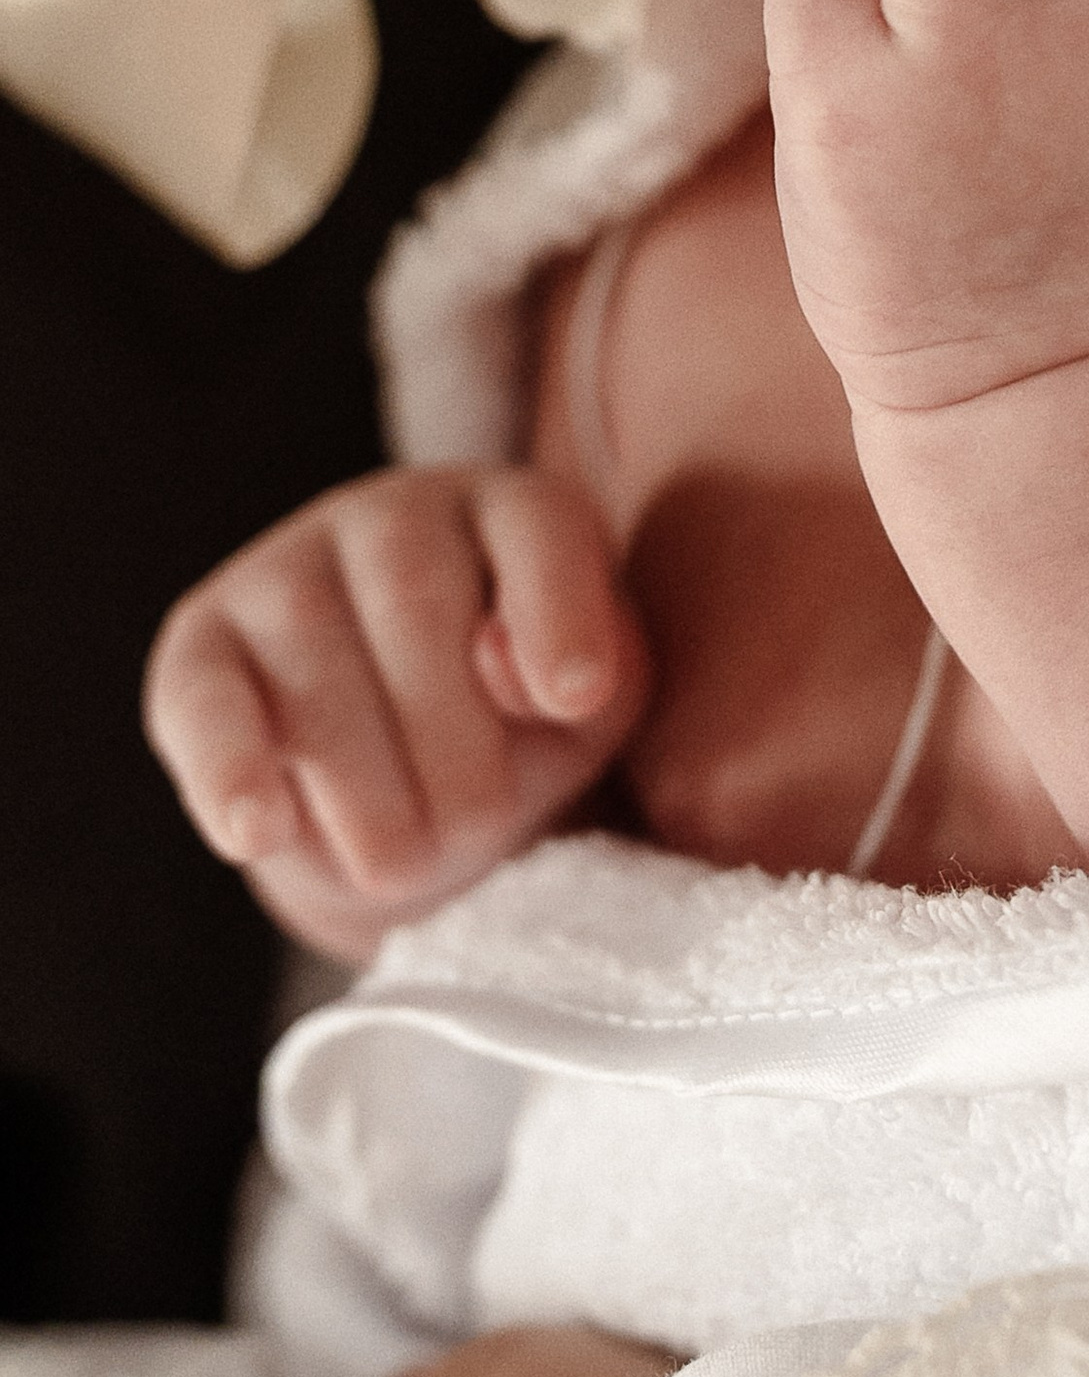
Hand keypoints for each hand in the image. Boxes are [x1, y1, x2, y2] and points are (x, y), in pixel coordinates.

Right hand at [143, 467, 649, 963]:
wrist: (408, 795)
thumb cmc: (522, 732)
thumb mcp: (595, 710)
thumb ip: (601, 670)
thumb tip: (506, 657)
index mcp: (511, 511)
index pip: (539, 528)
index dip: (559, 611)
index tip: (577, 700)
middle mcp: (395, 516)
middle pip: (418, 607)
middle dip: (455, 748)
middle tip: (472, 830)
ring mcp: (285, 570)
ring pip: (316, 664)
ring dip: (367, 793)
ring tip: (400, 864)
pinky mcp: (200, 648)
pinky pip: (204, 703)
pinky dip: (230, 770)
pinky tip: (259, 831)